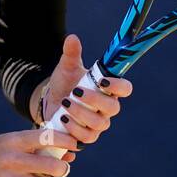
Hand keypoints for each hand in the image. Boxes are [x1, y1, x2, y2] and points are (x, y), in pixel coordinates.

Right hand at [0, 129, 77, 176]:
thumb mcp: (8, 142)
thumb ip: (33, 147)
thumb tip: (68, 154)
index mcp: (14, 140)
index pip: (47, 138)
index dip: (66, 141)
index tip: (74, 146)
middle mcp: (11, 158)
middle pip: (52, 166)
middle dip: (62, 169)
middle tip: (62, 169)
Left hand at [33, 34, 133, 160]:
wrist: (51, 101)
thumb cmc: (65, 83)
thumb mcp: (67, 67)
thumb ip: (71, 53)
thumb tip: (72, 38)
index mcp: (108, 89)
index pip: (125, 89)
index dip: (118, 86)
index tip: (102, 81)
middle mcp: (107, 108)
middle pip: (113, 109)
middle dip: (94, 101)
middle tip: (75, 92)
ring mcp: (98, 124)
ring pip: (99, 125)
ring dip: (81, 115)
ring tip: (65, 105)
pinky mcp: (86, 136)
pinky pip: (85, 139)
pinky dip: (74, 131)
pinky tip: (63, 120)